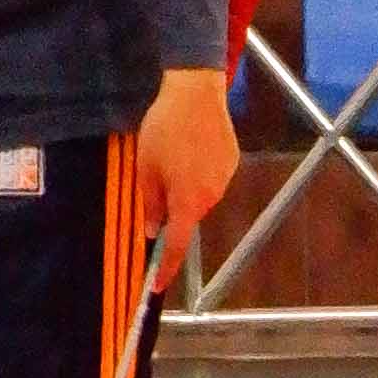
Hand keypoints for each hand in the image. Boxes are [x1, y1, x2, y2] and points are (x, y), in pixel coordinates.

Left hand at [135, 65, 239, 279]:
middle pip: (187, 216)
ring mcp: (224, 181)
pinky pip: (211, 177)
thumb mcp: (146, 167)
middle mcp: (210, 199)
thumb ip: (150, 204)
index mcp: (187, 203)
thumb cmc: (165, 128)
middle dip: (172, 208)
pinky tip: (192, 145)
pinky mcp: (231, 163)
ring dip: (186, 185)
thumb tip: (152, 231)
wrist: (197, 91)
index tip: (157, 285)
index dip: (166, 268)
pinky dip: (199, 170)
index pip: (176, 247)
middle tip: (157, 178)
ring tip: (175, 152)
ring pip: (199, 196)